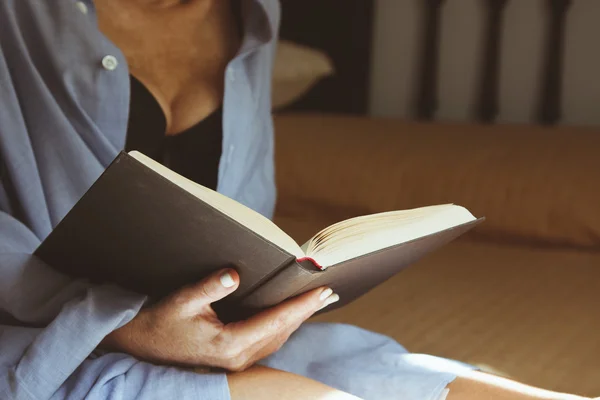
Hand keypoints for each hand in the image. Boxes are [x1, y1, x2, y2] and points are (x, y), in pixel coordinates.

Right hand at [101, 269, 338, 370]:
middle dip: (306, 311)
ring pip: (277, 338)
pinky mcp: (232, 357)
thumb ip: (209, 287)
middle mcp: (238, 357)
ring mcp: (236, 360)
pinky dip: (282, 325)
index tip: (323, 291)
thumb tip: (235, 274)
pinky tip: (288, 314)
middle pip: (282, 331)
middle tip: (329, 292)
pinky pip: (267, 340)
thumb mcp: (181, 300)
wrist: (137, 345)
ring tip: (315, 300)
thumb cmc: (158, 322)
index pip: (275, 321)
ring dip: (296, 319)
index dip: (301, 305)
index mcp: (229, 344)